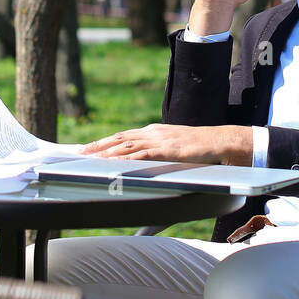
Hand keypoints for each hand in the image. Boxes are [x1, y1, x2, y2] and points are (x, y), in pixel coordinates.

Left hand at [81, 124, 252, 166]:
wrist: (218, 142)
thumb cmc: (199, 150)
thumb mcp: (174, 152)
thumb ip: (159, 158)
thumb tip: (146, 166)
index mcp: (153, 132)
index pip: (123, 136)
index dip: (104, 141)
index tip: (88, 147)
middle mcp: (152, 133)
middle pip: (119, 138)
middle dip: (98, 145)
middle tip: (80, 152)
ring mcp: (159, 140)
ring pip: (125, 144)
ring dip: (105, 151)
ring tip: (89, 157)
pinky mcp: (167, 149)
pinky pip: (141, 154)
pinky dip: (125, 158)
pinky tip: (113, 162)